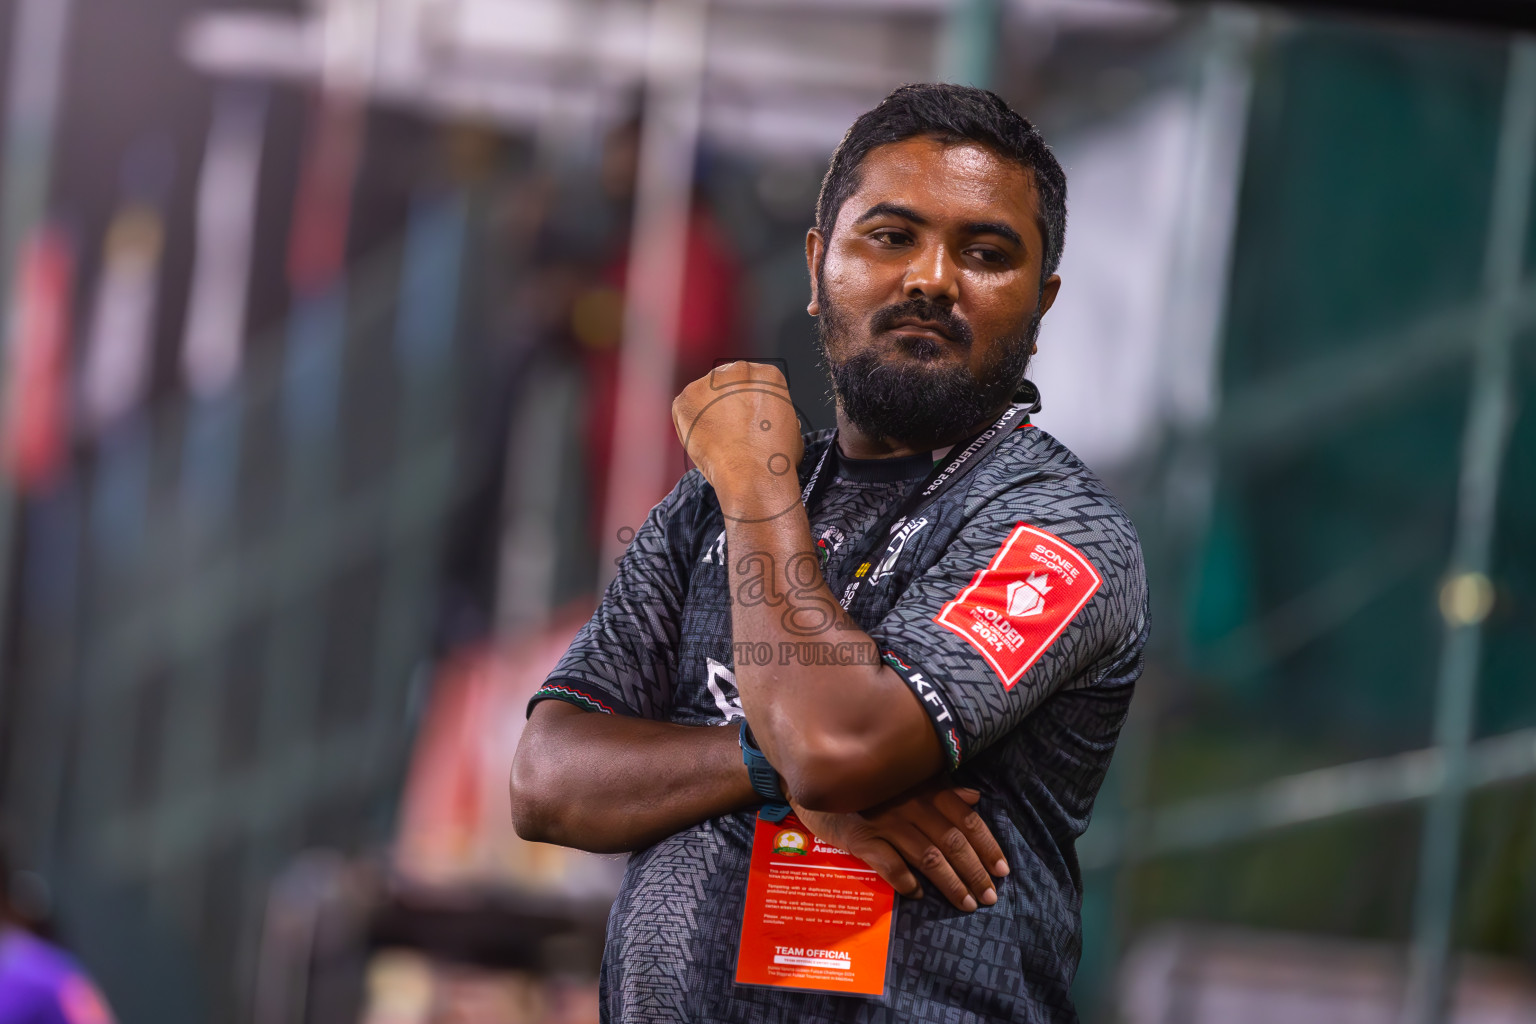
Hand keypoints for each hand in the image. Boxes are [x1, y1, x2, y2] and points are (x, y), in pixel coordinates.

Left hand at [671, 362, 804, 518]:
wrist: (753, 474)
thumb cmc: (773, 458)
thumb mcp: (788, 426)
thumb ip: (771, 412)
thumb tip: (763, 417)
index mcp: (767, 375)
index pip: (750, 380)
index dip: (746, 402)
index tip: (745, 417)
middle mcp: (739, 371)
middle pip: (726, 382)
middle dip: (725, 404)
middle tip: (728, 430)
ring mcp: (710, 382)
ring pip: (703, 394)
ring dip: (706, 412)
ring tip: (717, 439)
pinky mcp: (687, 397)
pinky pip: (683, 408)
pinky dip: (689, 424)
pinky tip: (704, 440)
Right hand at [790, 780, 1008, 911]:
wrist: (819, 777)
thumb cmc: (869, 780)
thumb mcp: (906, 778)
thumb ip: (941, 788)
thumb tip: (974, 798)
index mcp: (925, 789)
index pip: (966, 819)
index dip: (987, 846)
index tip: (1002, 870)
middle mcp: (911, 805)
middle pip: (952, 842)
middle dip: (975, 872)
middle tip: (989, 896)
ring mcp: (886, 822)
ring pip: (928, 857)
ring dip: (950, 883)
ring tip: (965, 903)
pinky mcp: (861, 838)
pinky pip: (890, 864)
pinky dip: (907, 881)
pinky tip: (918, 894)